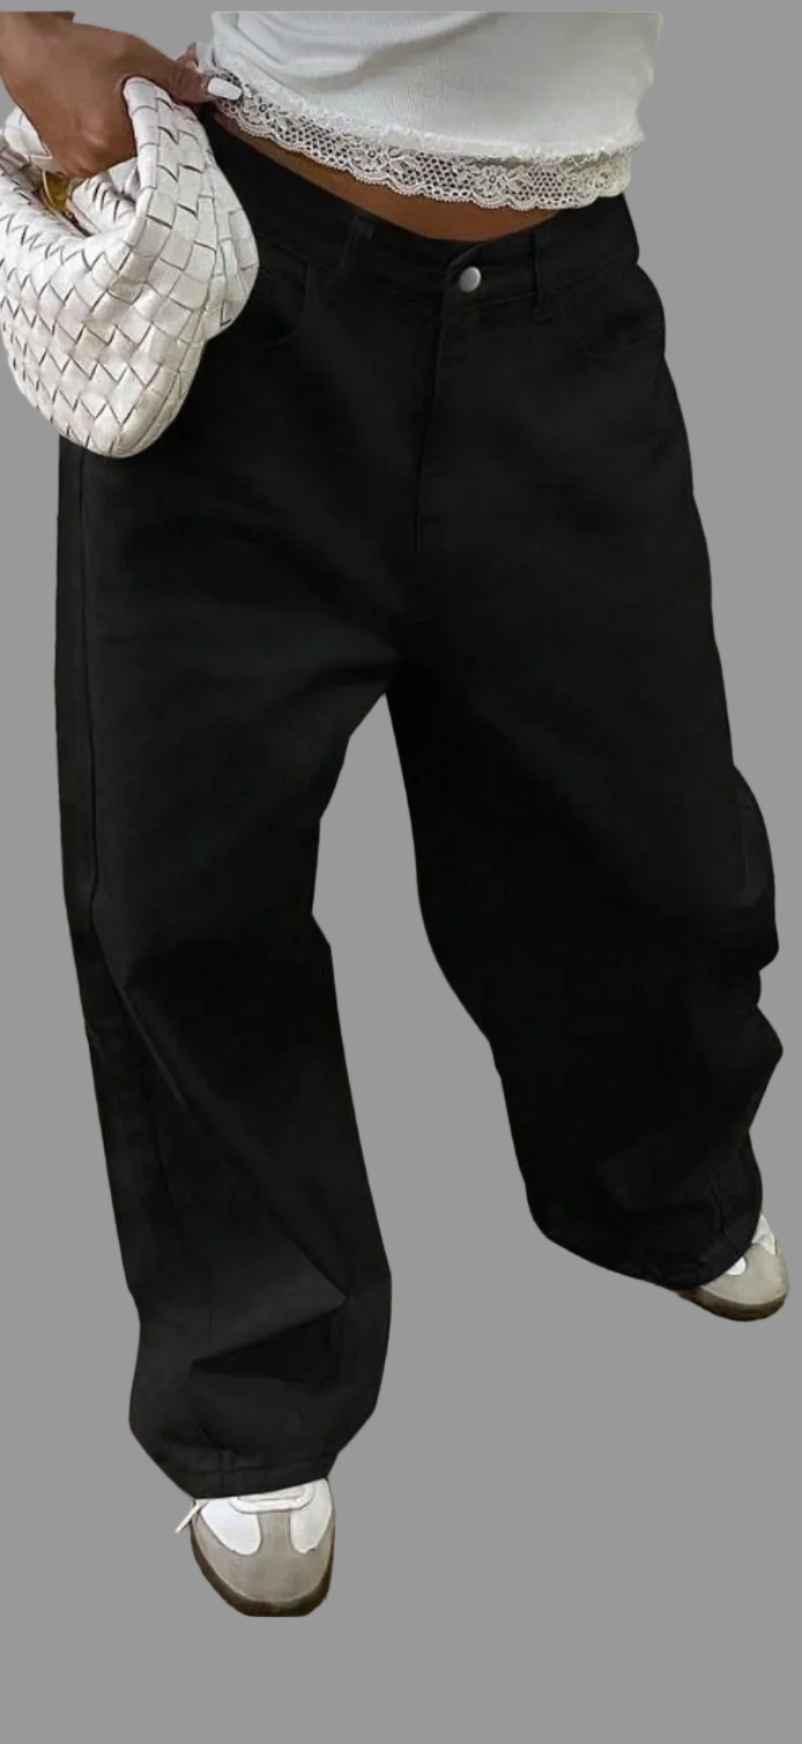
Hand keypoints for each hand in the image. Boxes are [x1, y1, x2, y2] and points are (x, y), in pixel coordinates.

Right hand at [0, 15, 230, 176]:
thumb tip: (209, 91)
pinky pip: (102, 156)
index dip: (171, 121)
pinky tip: (96, 114)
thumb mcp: (133, 55)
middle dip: (148, 122)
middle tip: (134, 95)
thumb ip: (175, 79)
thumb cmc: (69, 51)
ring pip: (124, 152)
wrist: (28, 51)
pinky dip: (106, 138)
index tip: (174, 108)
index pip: (164, 142)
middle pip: (144, 147)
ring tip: (109, 102)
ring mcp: (80, 164)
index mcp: (109, 137)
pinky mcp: (70, 164)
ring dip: (127, 131)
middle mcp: (94, 157)